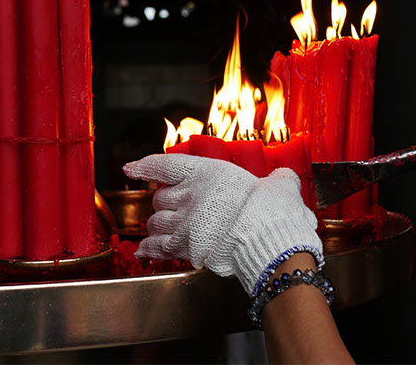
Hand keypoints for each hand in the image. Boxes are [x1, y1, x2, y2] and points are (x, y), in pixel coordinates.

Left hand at [123, 154, 322, 295]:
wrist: (269, 238)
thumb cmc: (274, 210)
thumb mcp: (280, 185)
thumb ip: (278, 180)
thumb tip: (284, 179)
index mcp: (208, 172)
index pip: (165, 165)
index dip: (145, 166)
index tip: (132, 168)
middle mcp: (190, 195)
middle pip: (160, 198)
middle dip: (164, 203)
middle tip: (172, 207)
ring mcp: (185, 222)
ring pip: (156, 222)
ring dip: (158, 226)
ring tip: (165, 229)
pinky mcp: (185, 247)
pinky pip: (157, 247)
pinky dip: (148, 248)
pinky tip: (144, 250)